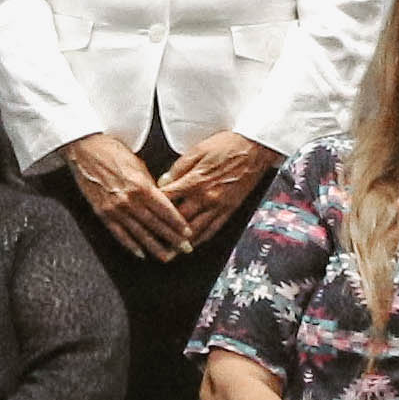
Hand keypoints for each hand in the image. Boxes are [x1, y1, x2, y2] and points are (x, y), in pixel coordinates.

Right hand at [58, 132, 193, 257]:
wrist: (85, 149)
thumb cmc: (112, 152)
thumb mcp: (138, 165)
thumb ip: (150, 185)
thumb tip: (162, 199)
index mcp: (141, 186)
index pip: (165, 210)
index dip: (178, 223)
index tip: (189, 233)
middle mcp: (129, 200)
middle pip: (155, 224)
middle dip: (172, 239)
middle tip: (185, 249)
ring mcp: (115, 208)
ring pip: (139, 233)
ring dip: (154, 246)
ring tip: (166, 256)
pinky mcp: (102, 213)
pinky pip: (119, 233)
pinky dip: (130, 245)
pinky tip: (140, 253)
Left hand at [154, 132, 279, 247]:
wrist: (254, 148)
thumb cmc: (227, 145)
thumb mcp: (197, 150)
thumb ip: (178, 168)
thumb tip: (163, 182)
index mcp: (194, 181)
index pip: (167, 199)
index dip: (153, 207)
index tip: (143, 213)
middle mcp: (205, 197)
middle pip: (179, 221)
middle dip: (164, 233)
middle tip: (150, 241)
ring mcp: (218, 206)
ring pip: (195, 231)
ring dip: (181, 244)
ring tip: (168, 253)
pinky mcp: (229, 210)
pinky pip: (213, 229)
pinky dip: (201, 240)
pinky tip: (193, 245)